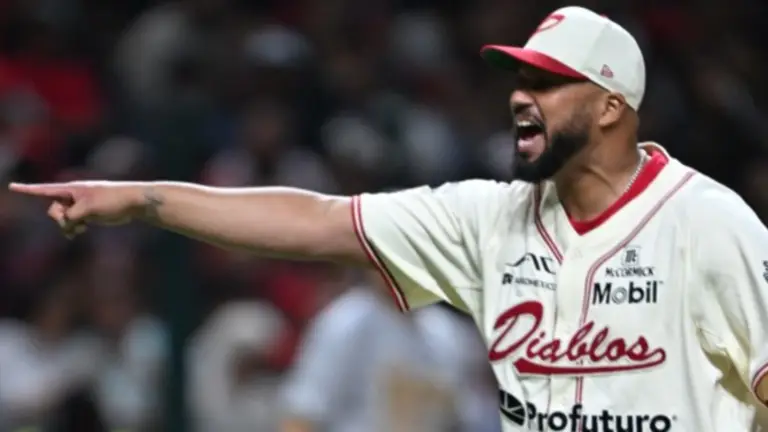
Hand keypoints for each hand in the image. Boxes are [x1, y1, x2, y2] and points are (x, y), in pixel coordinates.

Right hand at [8, 181, 143, 238]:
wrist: (131, 203)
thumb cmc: (112, 200)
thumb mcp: (88, 207)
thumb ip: (72, 215)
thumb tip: (67, 223)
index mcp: (70, 189)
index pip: (44, 189)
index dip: (26, 189)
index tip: (11, 187)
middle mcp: (72, 196)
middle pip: (53, 211)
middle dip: (60, 219)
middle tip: (76, 222)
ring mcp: (78, 206)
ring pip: (62, 219)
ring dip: (67, 226)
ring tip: (82, 228)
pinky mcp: (86, 215)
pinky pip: (71, 224)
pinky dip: (73, 229)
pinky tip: (83, 230)